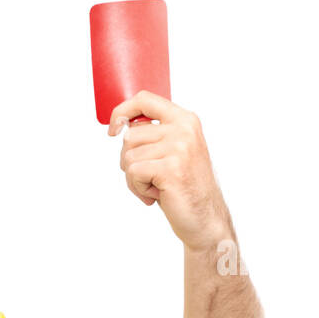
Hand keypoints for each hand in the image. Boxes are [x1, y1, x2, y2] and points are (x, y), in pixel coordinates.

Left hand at [109, 90, 231, 251]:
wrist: (205, 218)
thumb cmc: (183, 187)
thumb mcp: (172, 152)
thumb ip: (154, 135)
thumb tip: (121, 125)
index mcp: (185, 119)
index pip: (144, 99)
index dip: (122, 111)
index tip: (113, 130)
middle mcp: (184, 128)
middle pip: (130, 136)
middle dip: (130, 161)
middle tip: (149, 177)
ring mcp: (179, 147)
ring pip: (128, 156)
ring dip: (134, 178)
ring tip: (155, 186)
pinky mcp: (171, 167)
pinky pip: (133, 173)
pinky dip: (138, 188)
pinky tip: (156, 194)